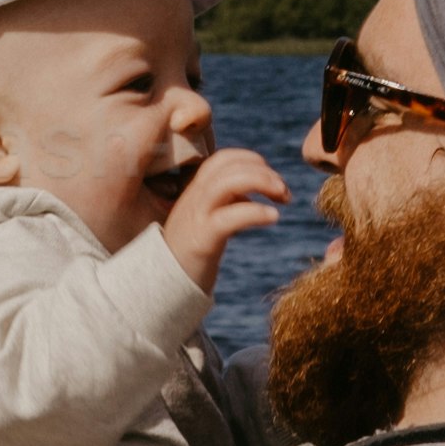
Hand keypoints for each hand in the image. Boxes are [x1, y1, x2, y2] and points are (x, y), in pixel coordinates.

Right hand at [163, 144, 292, 287]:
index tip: (272, 178)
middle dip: (262, 170)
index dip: (251, 160)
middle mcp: (194, 198)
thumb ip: (222, 204)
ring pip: (226, 183)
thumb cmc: (189, 255)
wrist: (160, 286)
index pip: (223, 159)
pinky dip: (256, 212)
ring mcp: (196, 217)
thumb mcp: (204, 220)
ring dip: (261, 182)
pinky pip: (230, 217)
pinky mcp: (202, 240)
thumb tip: (248, 195)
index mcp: (195, 191)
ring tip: (283, 197)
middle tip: (284, 191)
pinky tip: (273, 217)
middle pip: (227, 165)